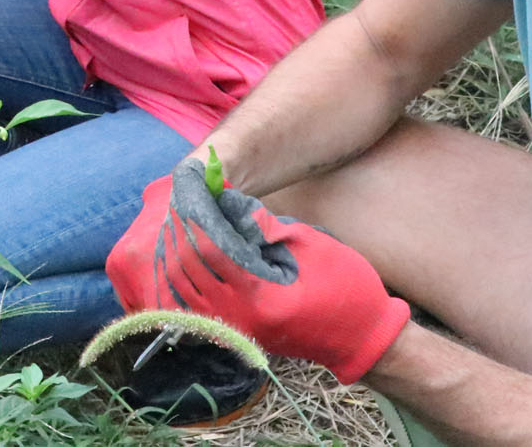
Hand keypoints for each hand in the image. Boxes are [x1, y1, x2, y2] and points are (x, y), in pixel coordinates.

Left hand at [105, 158, 410, 382]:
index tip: (187, 194)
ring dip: (172, 254)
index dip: (195, 218)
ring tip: (174, 224)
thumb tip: (222, 200)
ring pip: (182, 289)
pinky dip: (178, 280)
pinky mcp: (233, 333)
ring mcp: (234, 329)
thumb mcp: (307, 242)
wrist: (359, 336)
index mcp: (259, 294)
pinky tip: (177, 257)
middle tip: (174, 203)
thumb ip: (260, 224)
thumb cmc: (344, 284)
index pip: (208, 249)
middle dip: (178, 232)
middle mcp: (239, 317)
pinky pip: (191, 305)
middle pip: (187, 269)